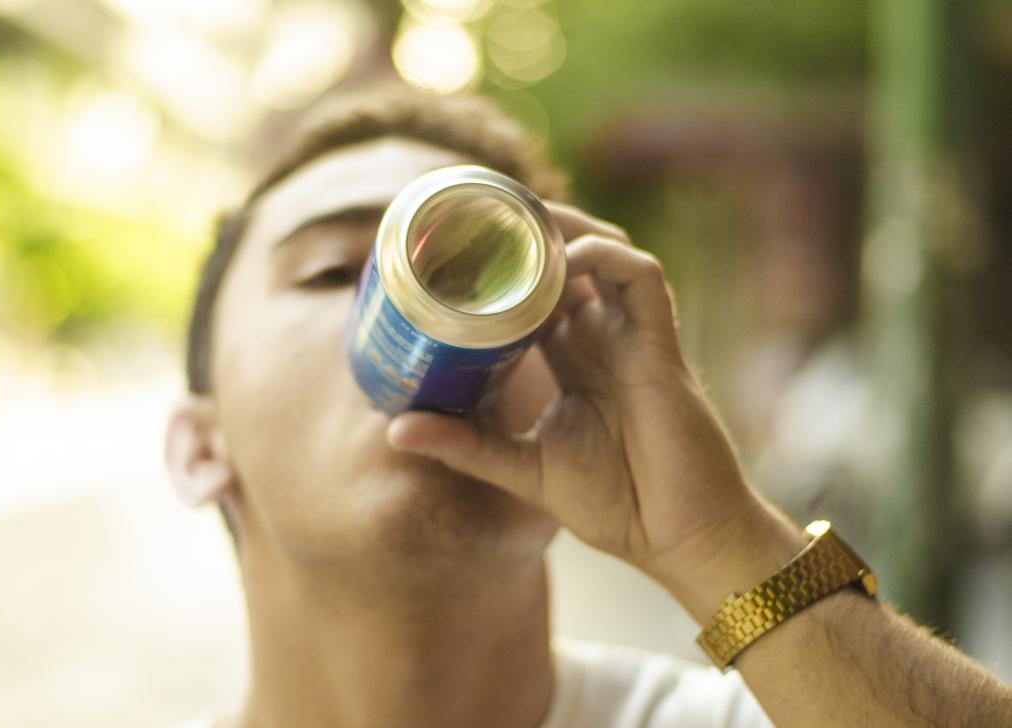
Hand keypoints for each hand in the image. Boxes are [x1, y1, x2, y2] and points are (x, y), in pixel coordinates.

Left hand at [385, 204, 761, 592]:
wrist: (679, 537)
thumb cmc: (615, 504)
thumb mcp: (522, 468)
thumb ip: (465, 446)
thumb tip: (395, 432)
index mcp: (575, 357)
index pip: (536, 291)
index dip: (502, 265)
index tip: (453, 248)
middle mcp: (602, 336)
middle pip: (567, 257)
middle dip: (526, 231)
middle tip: (473, 217)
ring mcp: (632, 336)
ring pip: (605, 249)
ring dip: (563, 228)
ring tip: (512, 221)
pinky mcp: (660, 346)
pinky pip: (640, 276)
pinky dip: (604, 256)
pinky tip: (564, 258)